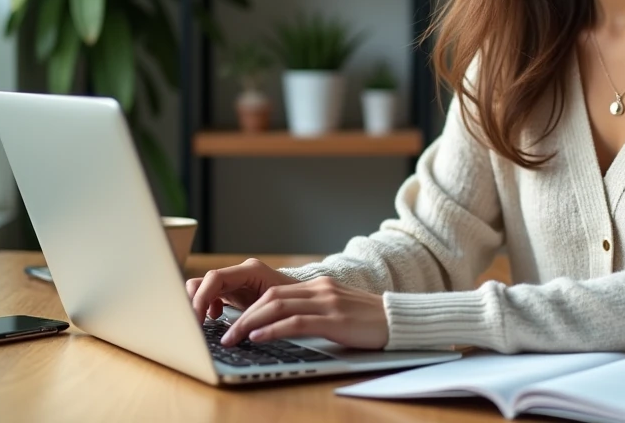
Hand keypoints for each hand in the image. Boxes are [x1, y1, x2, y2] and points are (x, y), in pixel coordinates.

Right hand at [186, 257, 299, 321]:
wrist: (304, 300)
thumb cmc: (294, 304)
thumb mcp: (275, 310)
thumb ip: (254, 317)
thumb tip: (232, 334)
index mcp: (250, 271)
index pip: (215, 278)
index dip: (202, 298)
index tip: (197, 321)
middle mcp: (240, 272)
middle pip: (204, 281)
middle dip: (194, 302)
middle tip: (194, 325)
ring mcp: (235, 280)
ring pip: (204, 287)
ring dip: (199, 304)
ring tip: (203, 322)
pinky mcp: (232, 290)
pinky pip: (210, 294)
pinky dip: (207, 306)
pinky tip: (216, 316)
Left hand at [222, 276, 388, 350]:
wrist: (399, 320)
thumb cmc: (368, 321)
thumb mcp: (337, 310)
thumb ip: (313, 311)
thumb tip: (282, 326)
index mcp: (319, 286)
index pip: (275, 292)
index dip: (249, 307)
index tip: (233, 323)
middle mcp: (320, 289)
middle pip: (271, 296)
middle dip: (244, 315)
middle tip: (225, 332)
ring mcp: (328, 302)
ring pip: (278, 306)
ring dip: (250, 323)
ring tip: (234, 337)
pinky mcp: (335, 320)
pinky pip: (296, 322)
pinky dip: (273, 329)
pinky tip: (258, 337)